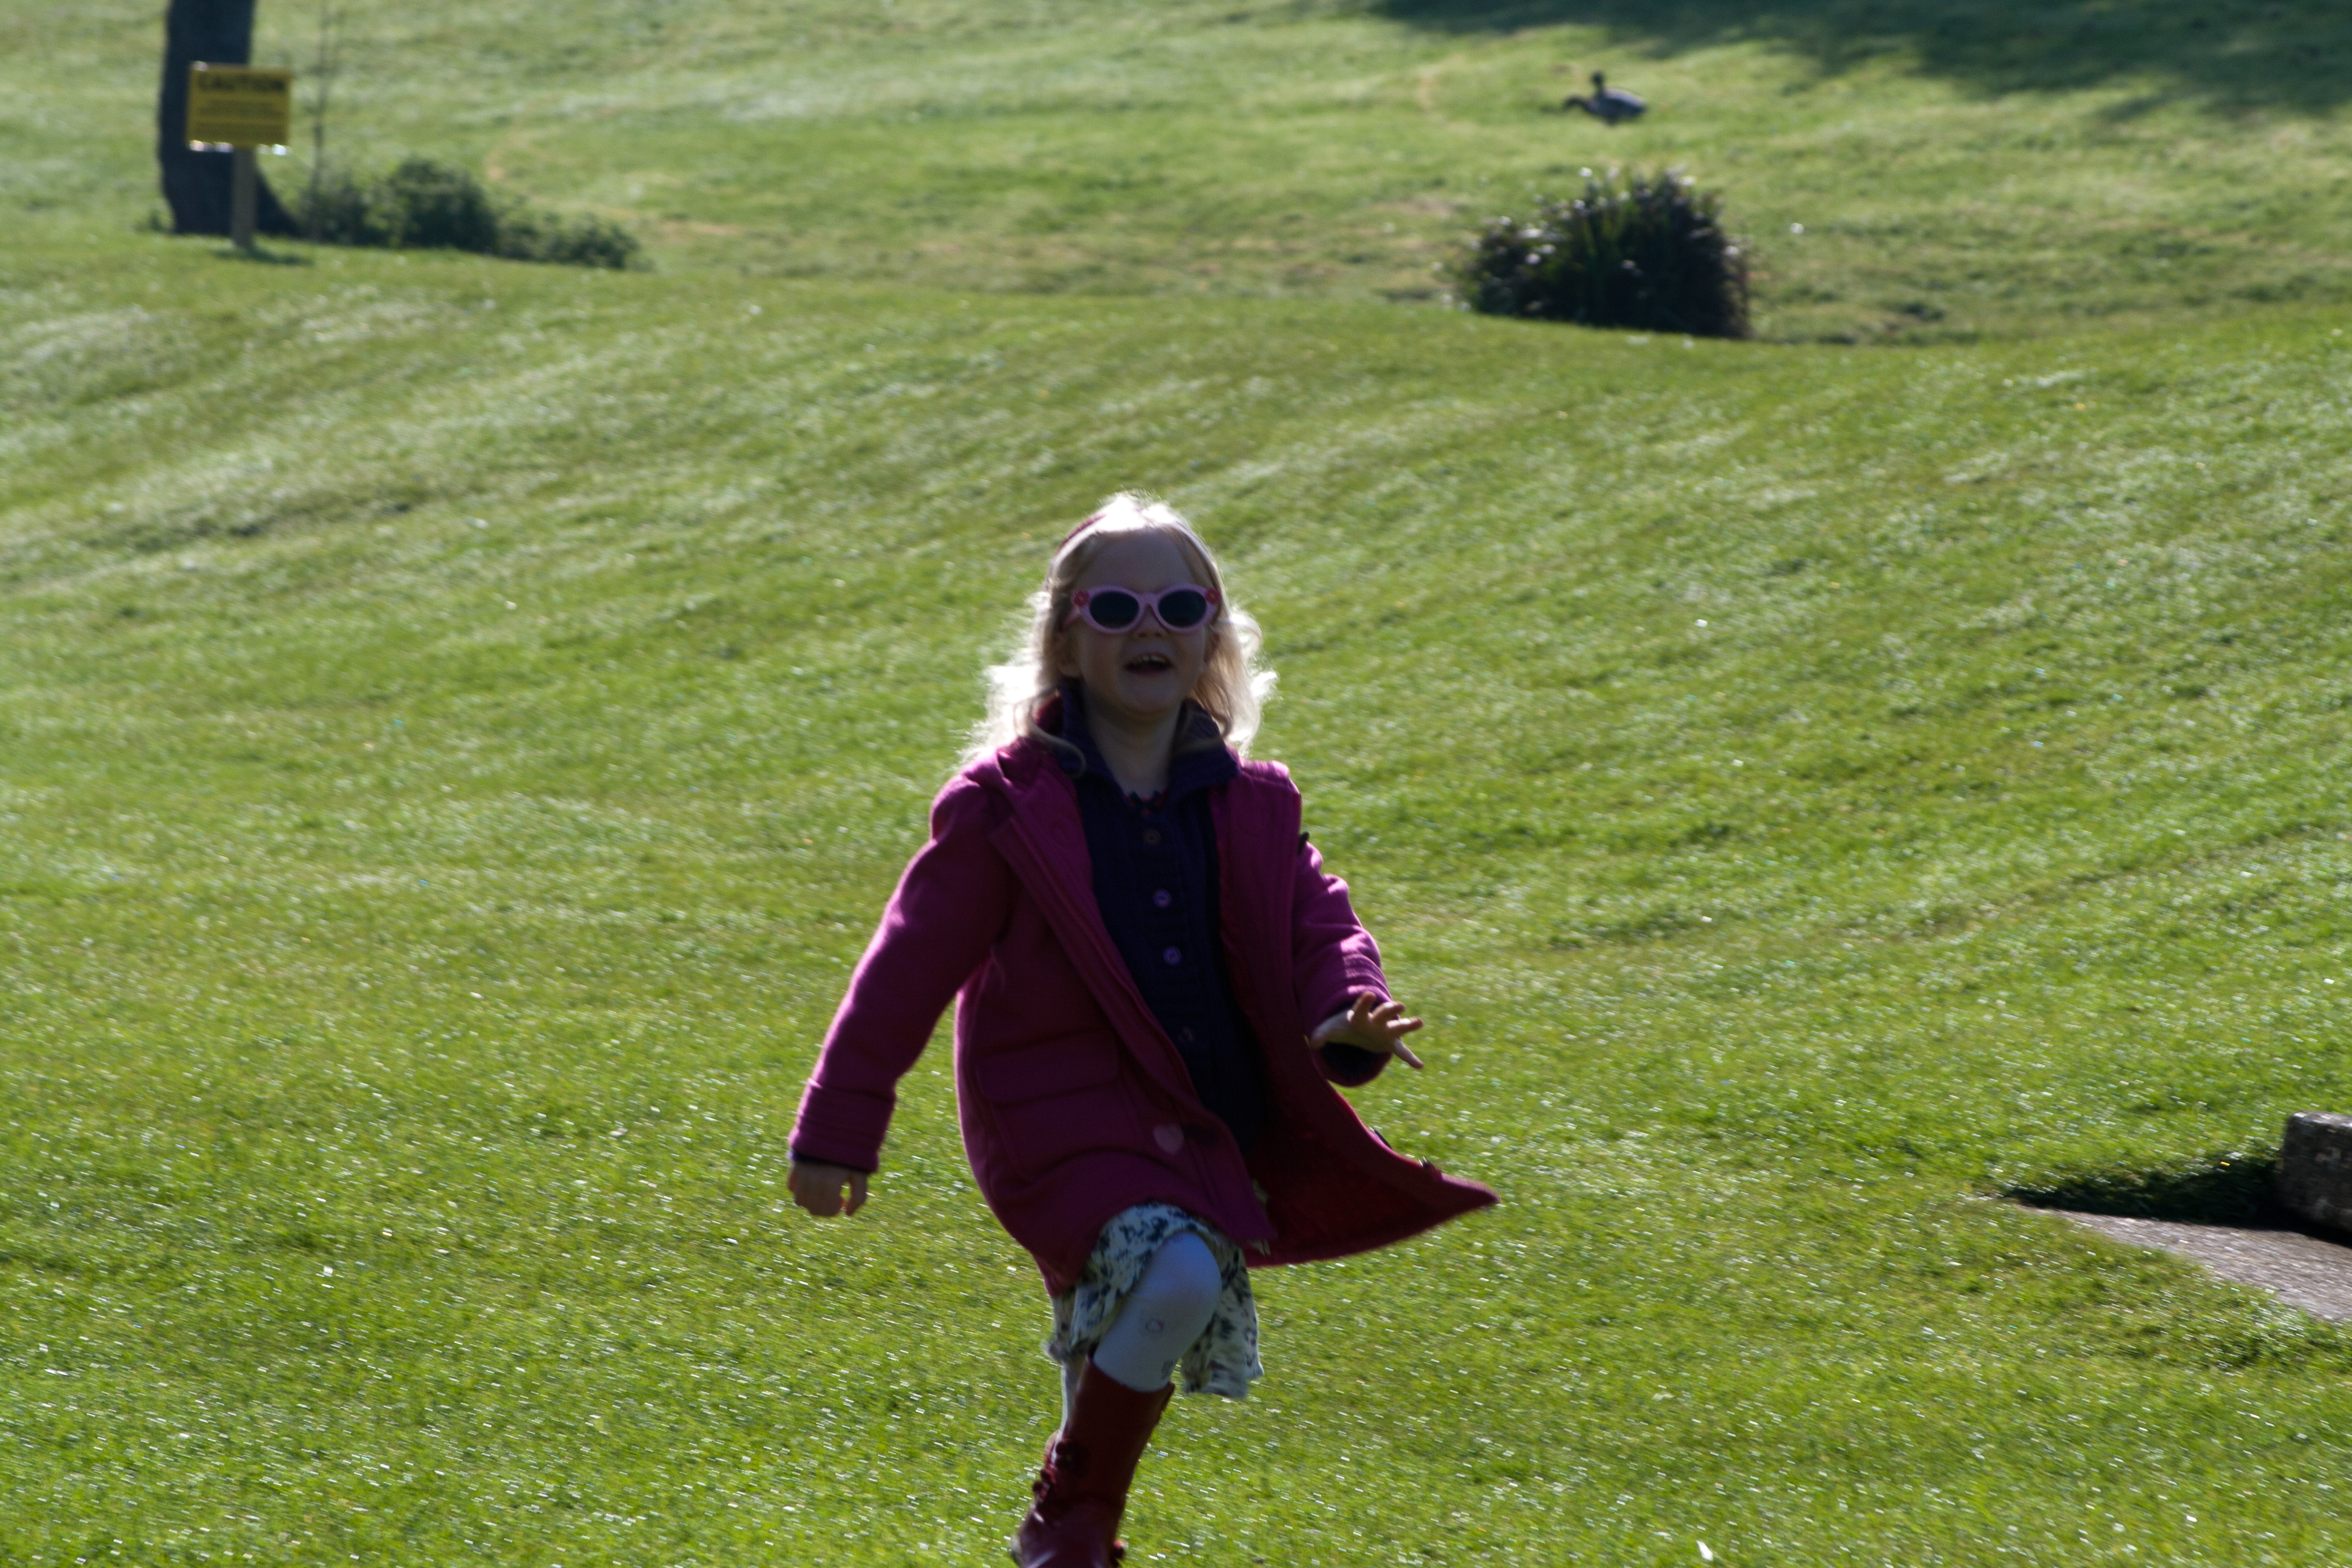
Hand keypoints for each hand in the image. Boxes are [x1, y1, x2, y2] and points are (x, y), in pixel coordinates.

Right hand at [789, 1160, 869, 1217]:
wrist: (836, 1128)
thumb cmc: (852, 1153)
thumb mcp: (860, 1174)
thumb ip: (859, 1197)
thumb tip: (847, 1213)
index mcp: (830, 1183)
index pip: (826, 1210)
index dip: (834, 1210)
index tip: (841, 1199)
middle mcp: (813, 1181)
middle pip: (813, 1209)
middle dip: (824, 1208)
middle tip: (833, 1196)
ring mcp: (802, 1174)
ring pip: (799, 1201)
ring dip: (811, 1201)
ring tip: (821, 1191)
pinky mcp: (795, 1166)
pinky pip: (791, 1187)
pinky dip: (799, 1189)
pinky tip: (811, 1182)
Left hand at [1311, 992, 1425, 1069]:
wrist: (1356, 1028)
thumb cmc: (1343, 1026)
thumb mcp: (1331, 1029)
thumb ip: (1322, 1034)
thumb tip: (1313, 1042)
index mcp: (1359, 1016)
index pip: (1361, 1009)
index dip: (1364, 1003)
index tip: (1370, 994)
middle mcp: (1375, 1021)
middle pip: (1384, 1014)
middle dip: (1391, 1009)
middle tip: (1400, 1005)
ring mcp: (1385, 1031)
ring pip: (1398, 1027)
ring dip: (1408, 1025)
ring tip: (1419, 1022)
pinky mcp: (1391, 1043)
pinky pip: (1402, 1051)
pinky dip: (1410, 1058)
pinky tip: (1419, 1066)